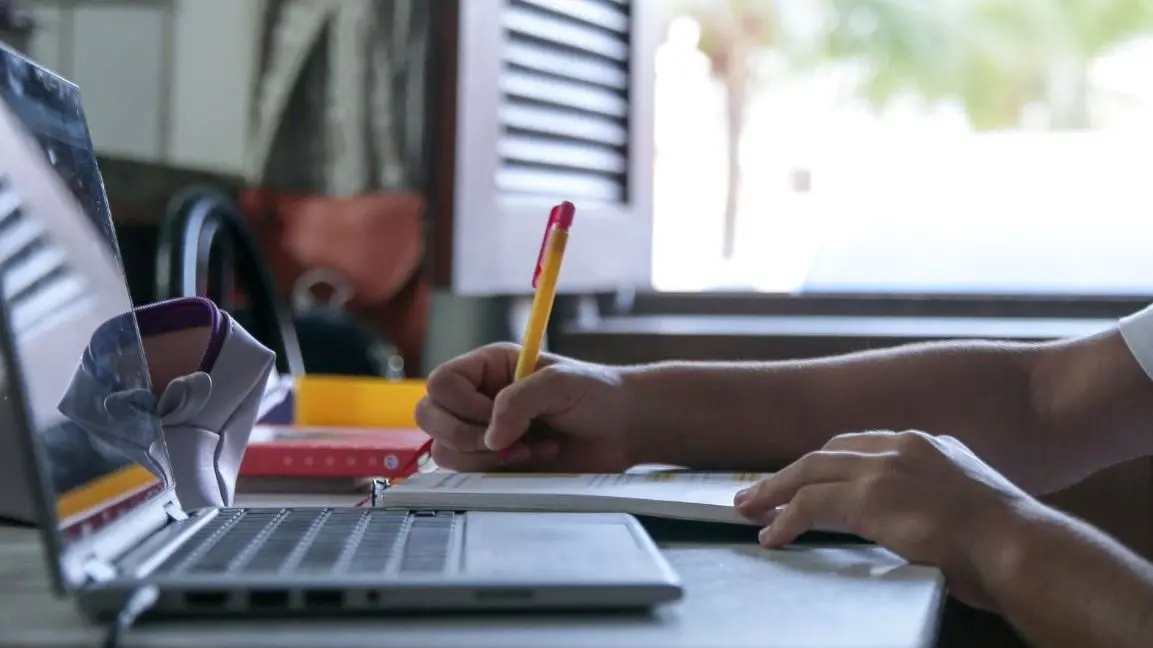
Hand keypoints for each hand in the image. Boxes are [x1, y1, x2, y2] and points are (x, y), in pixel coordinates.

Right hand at [415, 343, 633, 472]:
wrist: (623, 429)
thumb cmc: (596, 394)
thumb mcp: (560, 383)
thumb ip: (520, 401)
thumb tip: (491, 437)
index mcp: (487, 368)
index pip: (440, 383)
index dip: (460, 404)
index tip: (494, 413)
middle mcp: (477, 398)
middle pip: (429, 417)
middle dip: (464, 435)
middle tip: (508, 439)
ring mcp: (483, 433)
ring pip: (445, 452)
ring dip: (487, 457)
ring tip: (531, 447)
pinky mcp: (496, 464)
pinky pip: (470, 476)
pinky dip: (499, 474)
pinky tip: (535, 459)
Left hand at [732, 430, 1039, 608]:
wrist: (1018, 547)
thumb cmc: (1005, 543)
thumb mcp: (967, 505)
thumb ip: (934, 499)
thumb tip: (915, 522)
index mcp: (929, 444)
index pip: (862, 445)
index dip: (829, 463)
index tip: (807, 478)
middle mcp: (903, 445)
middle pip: (829, 451)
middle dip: (791, 472)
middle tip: (762, 490)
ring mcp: (884, 468)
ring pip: (811, 471)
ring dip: (776, 491)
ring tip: (751, 509)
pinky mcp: (869, 496)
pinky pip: (811, 504)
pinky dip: (786, 519)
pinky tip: (774, 534)